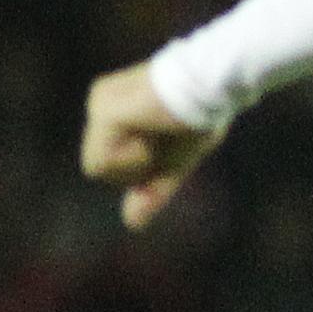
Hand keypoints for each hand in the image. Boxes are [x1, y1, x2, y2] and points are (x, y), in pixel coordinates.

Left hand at [80, 63, 221, 229]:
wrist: (214, 86)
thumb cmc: (203, 117)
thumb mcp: (175, 162)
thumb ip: (151, 190)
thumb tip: (132, 225)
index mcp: (113, 108)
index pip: (110, 163)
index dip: (141, 169)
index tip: (168, 139)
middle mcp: (99, 102)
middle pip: (102, 169)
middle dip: (138, 168)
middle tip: (165, 137)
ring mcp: (99, 106)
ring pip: (100, 169)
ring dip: (137, 162)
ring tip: (160, 132)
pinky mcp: (105, 114)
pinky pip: (104, 163)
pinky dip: (135, 158)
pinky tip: (154, 131)